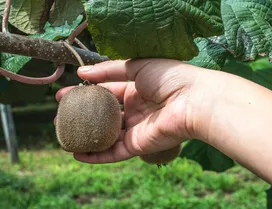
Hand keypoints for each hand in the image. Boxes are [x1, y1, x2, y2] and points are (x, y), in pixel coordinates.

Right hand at [55, 59, 212, 163]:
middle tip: (59, 114)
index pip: (107, 91)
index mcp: (138, 89)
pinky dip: (96, 155)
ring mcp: (138, 129)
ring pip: (107, 135)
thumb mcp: (137, 66)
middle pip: (105, 114)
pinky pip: (114, 152)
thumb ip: (109, 71)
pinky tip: (77, 153)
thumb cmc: (170, 78)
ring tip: (62, 132)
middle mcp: (137, 110)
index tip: (64, 93)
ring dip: (85, 135)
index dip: (86, 92)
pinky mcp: (139, 145)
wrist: (194, 100)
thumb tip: (81, 73)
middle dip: (82, 114)